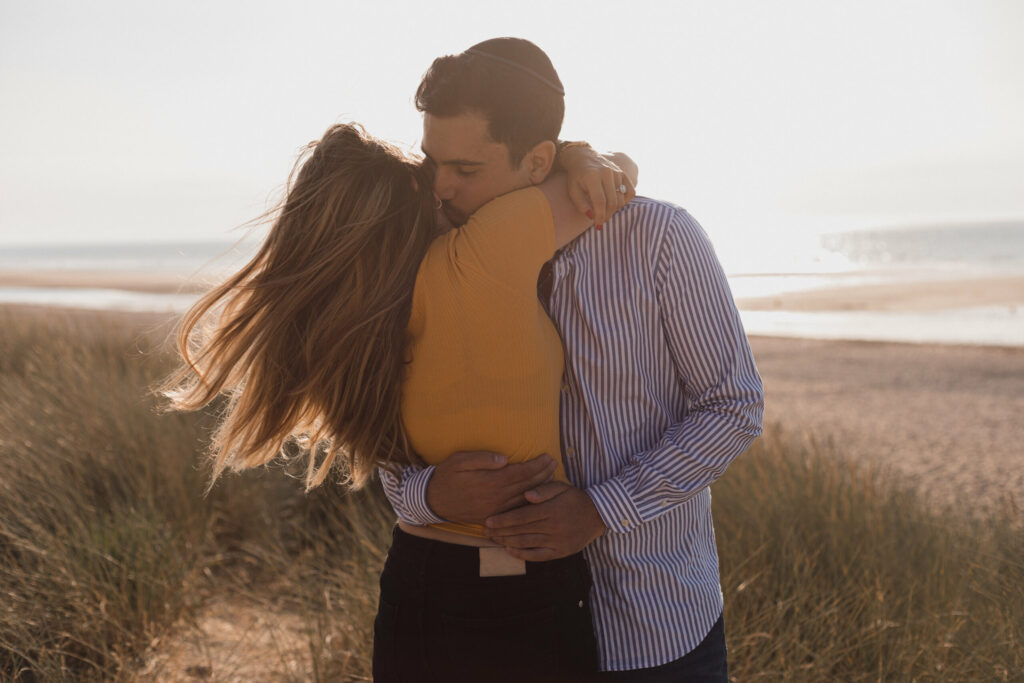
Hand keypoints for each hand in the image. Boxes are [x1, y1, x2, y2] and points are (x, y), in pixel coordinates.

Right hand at [426, 451, 557, 525]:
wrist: (433, 501)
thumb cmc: (446, 476)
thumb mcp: (460, 461)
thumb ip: (482, 459)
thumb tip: (504, 459)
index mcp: (490, 482)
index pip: (521, 472)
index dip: (537, 465)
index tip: (548, 456)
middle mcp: (495, 498)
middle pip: (526, 485)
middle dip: (543, 473)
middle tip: (555, 464)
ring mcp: (495, 509)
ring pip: (524, 499)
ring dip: (539, 488)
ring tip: (551, 477)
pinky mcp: (492, 517)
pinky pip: (515, 510)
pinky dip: (528, 502)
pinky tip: (536, 496)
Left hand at [483, 482, 606, 560]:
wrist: (598, 515)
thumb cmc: (575, 498)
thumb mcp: (561, 487)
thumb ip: (543, 489)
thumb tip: (526, 495)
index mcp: (551, 510)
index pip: (521, 516)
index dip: (503, 519)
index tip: (488, 520)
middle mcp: (553, 527)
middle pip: (520, 531)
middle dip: (500, 531)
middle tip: (484, 531)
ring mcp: (557, 542)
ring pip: (526, 543)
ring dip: (507, 542)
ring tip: (493, 539)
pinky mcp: (560, 552)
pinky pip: (538, 556)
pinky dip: (523, 554)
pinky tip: (510, 551)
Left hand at [558, 144, 636, 226]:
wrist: (583, 157)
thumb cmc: (576, 177)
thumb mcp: (572, 190)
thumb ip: (581, 205)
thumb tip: (592, 216)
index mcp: (592, 176)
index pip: (600, 201)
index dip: (600, 215)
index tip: (597, 225)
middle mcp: (606, 173)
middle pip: (612, 202)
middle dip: (607, 215)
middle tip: (601, 220)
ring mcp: (617, 172)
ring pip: (621, 199)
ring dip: (614, 210)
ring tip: (605, 211)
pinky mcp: (622, 173)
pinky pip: (630, 192)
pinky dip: (625, 201)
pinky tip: (616, 203)